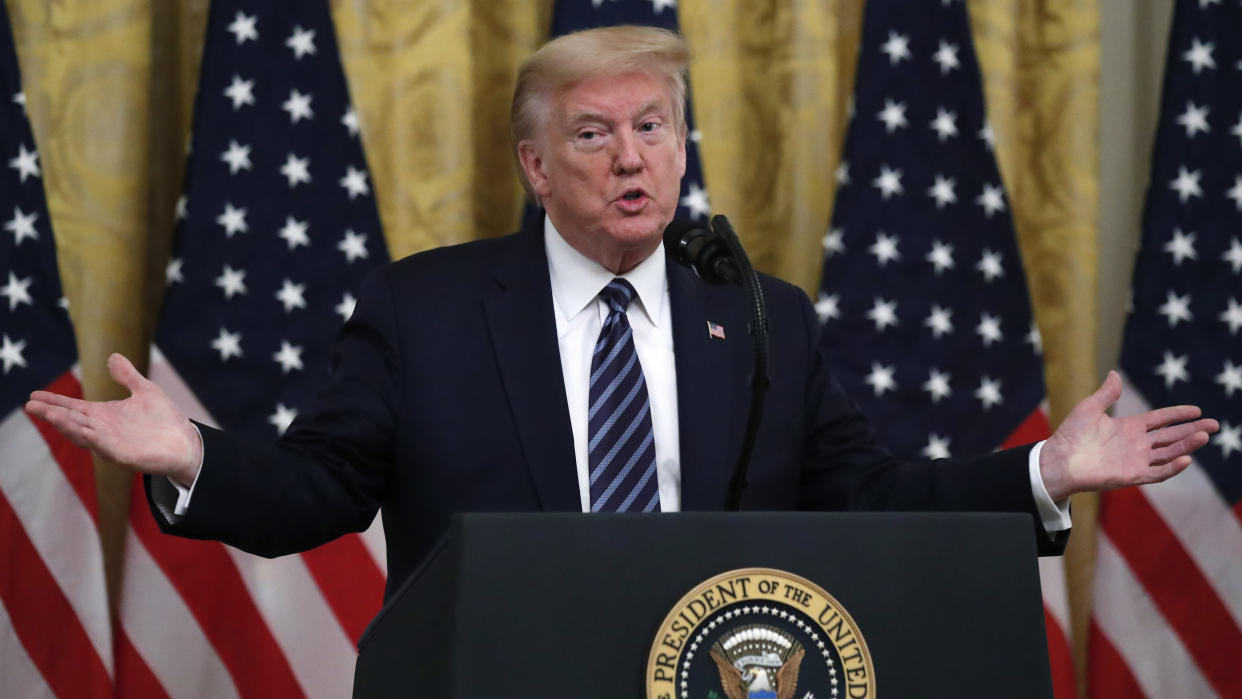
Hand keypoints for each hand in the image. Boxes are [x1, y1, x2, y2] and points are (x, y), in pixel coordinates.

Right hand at [25, 353, 202, 484]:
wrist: (186, 443)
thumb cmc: (165, 420)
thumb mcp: (145, 391)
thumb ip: (127, 376)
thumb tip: (112, 357)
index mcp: (105, 416)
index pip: (74, 408)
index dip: (55, 402)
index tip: (34, 395)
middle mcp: (103, 430)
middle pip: (71, 420)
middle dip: (51, 413)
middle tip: (30, 405)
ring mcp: (111, 443)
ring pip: (82, 434)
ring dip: (65, 424)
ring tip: (48, 413)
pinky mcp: (123, 455)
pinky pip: (103, 446)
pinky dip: (90, 438)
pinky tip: (80, 430)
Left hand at [1039, 370, 1218, 501]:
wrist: (1058, 459)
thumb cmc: (1070, 435)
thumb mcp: (1089, 408)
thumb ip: (1107, 394)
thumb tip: (1115, 374)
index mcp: (1129, 427)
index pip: (1160, 420)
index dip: (1178, 414)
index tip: (1197, 410)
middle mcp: (1136, 444)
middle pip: (1171, 436)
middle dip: (1192, 430)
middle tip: (1214, 425)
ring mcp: (1136, 460)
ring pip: (1168, 453)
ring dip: (1187, 446)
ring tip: (1204, 436)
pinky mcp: (1132, 475)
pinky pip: (1157, 472)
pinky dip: (1172, 467)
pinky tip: (1186, 459)